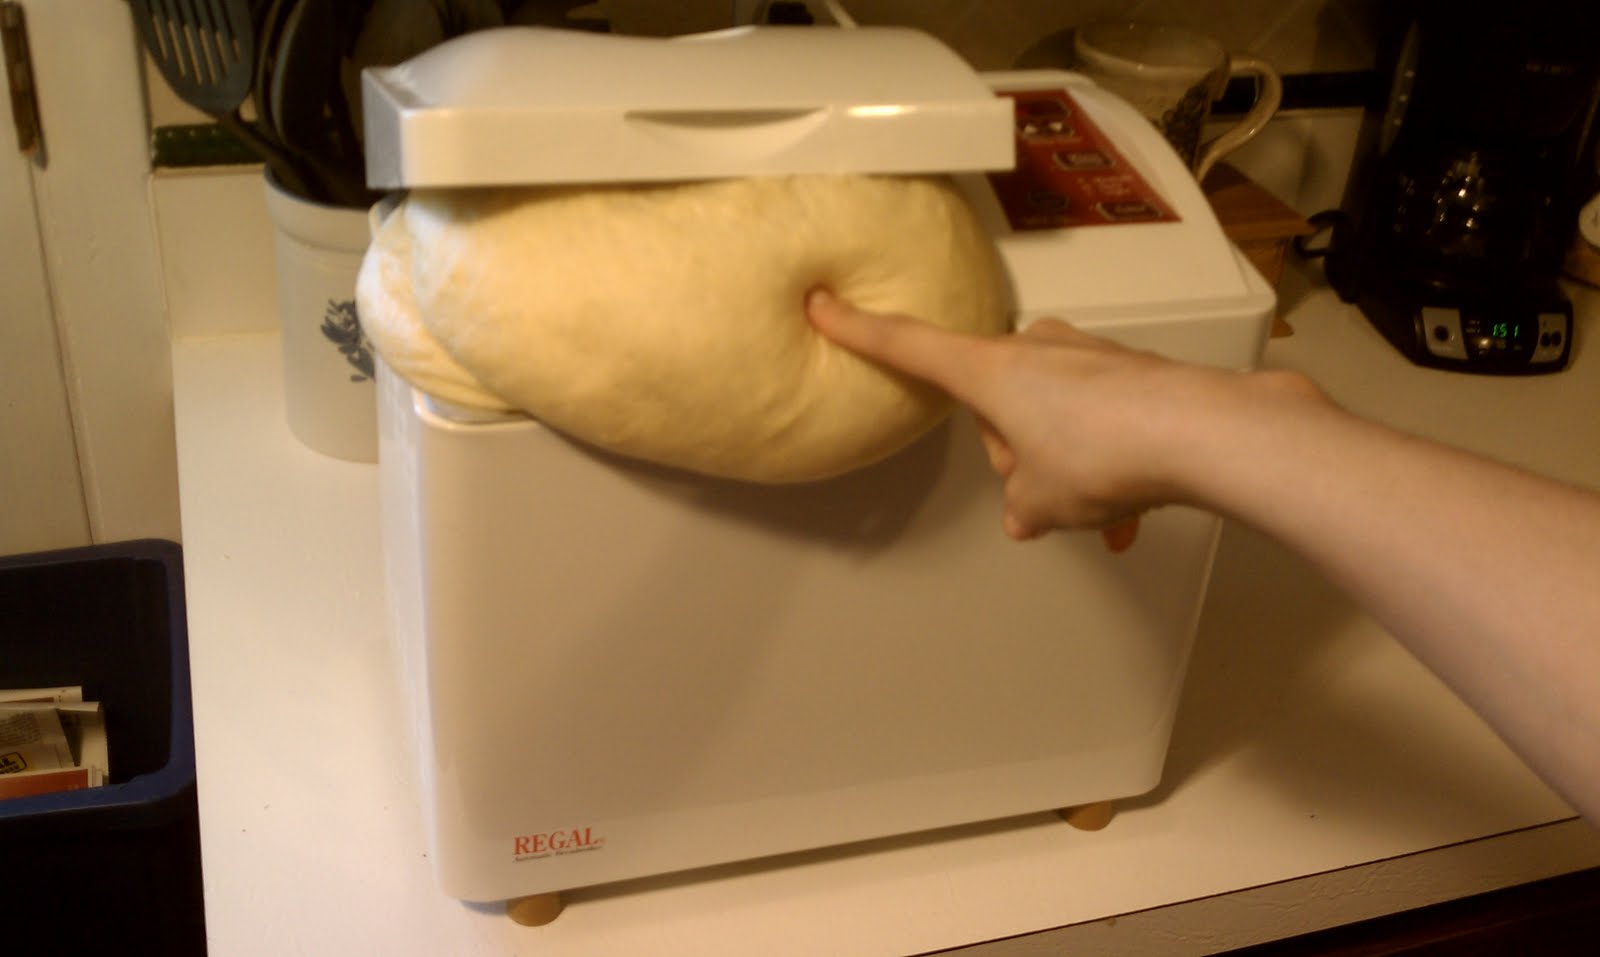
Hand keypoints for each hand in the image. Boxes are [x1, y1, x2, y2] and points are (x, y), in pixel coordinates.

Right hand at [806, 288, 1236, 549]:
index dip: (861, 333)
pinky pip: (1102, 424)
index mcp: (991, 371)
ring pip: (1054, 417)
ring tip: (1099, 510)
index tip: (823, 305)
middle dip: (1018, 452)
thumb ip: (1020, 507)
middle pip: (997, 404)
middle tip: (1050, 493)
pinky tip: (1130, 513)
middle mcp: (1036, 349)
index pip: (909, 348)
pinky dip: (1110, 467)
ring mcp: (1088, 355)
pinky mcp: (1132, 371)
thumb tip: (1026, 514)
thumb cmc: (1100, 456)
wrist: (1201, 432)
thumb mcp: (1040, 500)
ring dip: (1068, 465)